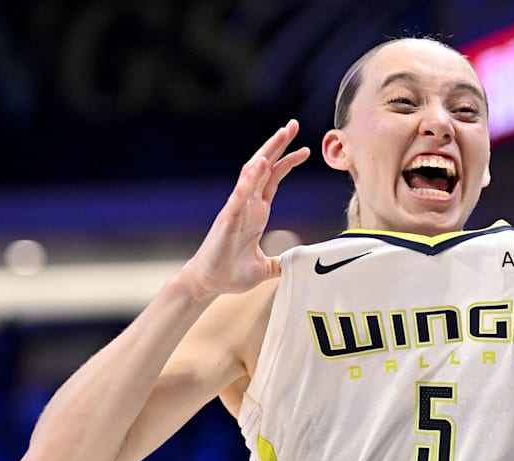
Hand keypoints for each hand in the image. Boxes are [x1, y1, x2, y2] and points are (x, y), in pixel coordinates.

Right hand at [183, 119, 310, 298]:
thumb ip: (282, 262)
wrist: (209, 283)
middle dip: (278, 145)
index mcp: (256, 212)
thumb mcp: (266, 268)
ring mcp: (237, 209)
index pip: (274, 179)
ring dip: (267, 152)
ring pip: (252, 173)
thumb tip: (298, 263)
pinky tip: (261, 163)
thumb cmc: (231, 274)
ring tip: (281, 134)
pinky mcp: (228, 218)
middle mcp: (247, 205)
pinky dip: (250, 179)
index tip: (304, 149)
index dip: (287, 162)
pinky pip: (240, 194)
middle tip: (293, 124)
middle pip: (264, 167)